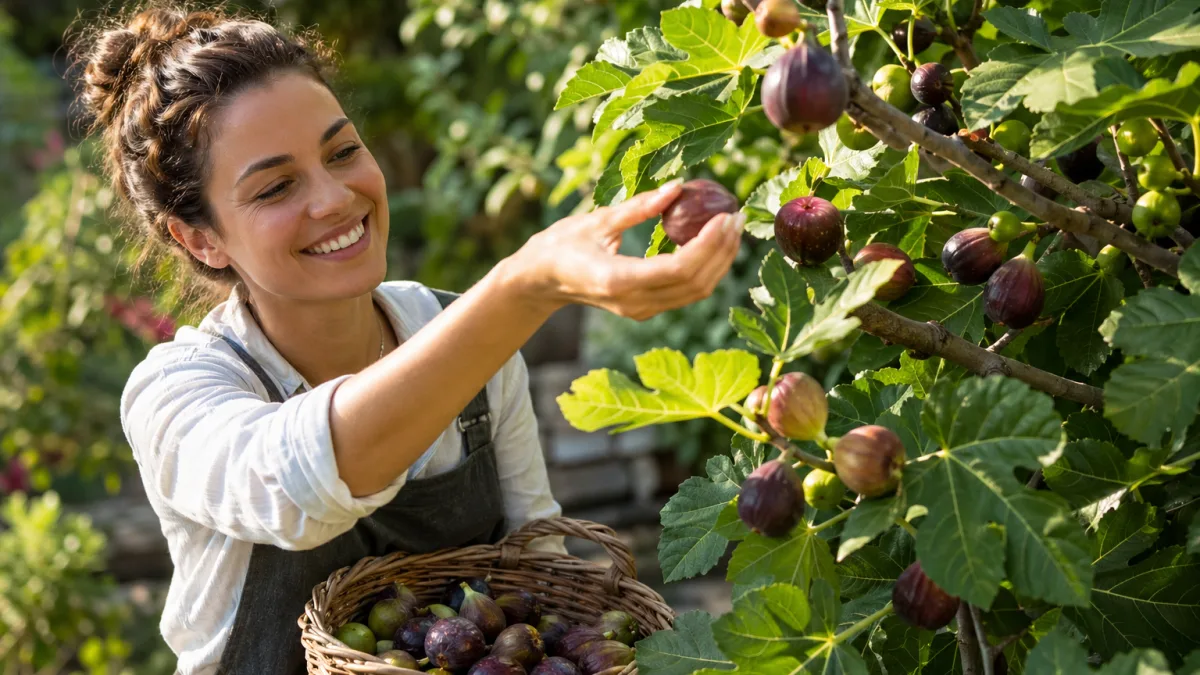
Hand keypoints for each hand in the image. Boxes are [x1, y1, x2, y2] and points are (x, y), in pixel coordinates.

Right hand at [512, 181, 744, 320]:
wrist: (542, 280)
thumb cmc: (563, 244)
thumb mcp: (598, 219)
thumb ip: (640, 206)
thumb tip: (679, 185)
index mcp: (618, 280)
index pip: (678, 268)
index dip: (708, 244)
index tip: (725, 215)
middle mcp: (634, 302)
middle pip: (695, 283)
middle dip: (722, 250)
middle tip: (735, 216)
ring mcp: (641, 310)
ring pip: (696, 292)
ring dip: (719, 261)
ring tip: (731, 228)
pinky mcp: (646, 309)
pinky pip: (686, 292)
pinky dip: (706, 268)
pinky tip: (714, 243)